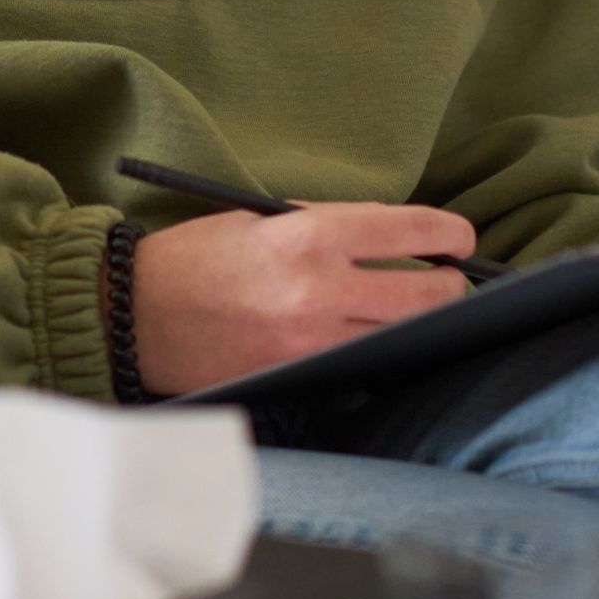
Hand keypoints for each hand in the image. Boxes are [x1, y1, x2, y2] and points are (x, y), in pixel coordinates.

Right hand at [131, 200, 474, 397]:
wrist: (137, 315)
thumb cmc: (196, 257)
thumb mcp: (259, 220)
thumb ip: (322, 225)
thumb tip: (384, 236)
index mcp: (306, 236)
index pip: (407, 229)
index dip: (449, 232)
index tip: (460, 237)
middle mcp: (318, 290)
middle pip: (425, 294)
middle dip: (450, 285)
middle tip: (450, 278)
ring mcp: (313, 342)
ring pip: (403, 334)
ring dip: (422, 320)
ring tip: (422, 307)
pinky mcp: (301, 378)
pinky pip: (364, 362)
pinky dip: (379, 347)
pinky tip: (378, 335)